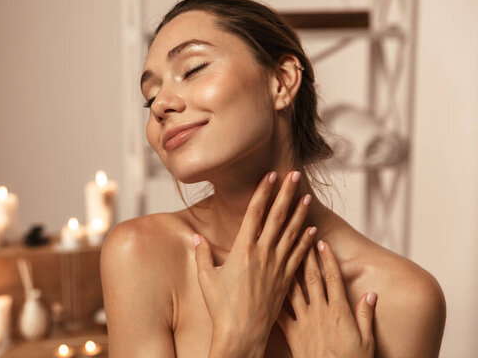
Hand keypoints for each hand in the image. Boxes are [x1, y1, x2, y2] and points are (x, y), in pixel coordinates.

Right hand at [193, 171, 316, 354]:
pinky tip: (313, 230)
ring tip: (307, 197)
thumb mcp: (206, 278)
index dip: (263, 192)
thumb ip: (203, 255)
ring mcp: (277, 266)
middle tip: (294, 174)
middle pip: (277, 216)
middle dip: (285, 193)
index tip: (270, 175)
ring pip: (292, 233)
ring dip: (300, 213)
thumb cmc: (221, 308)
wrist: (242, 334)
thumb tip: (196, 239)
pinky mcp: (286, 280)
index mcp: (242, 249)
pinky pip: (300, 256)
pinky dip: (307, 242)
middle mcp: (262, 253)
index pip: (255, 212)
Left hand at [278, 240, 376, 357]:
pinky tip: (265, 285)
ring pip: (294, 290)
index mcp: (339, 311)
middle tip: (299, 238)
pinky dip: (273, 298)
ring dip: (288, 270)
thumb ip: (366, 315)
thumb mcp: (367, 341)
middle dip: (306, 256)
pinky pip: (280, 312)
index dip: (327, 259)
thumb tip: (371, 294)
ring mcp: (304, 322)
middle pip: (311, 278)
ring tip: (281, 253)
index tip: (321, 242)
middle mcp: (320, 312)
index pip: (333, 278)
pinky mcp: (292, 334)